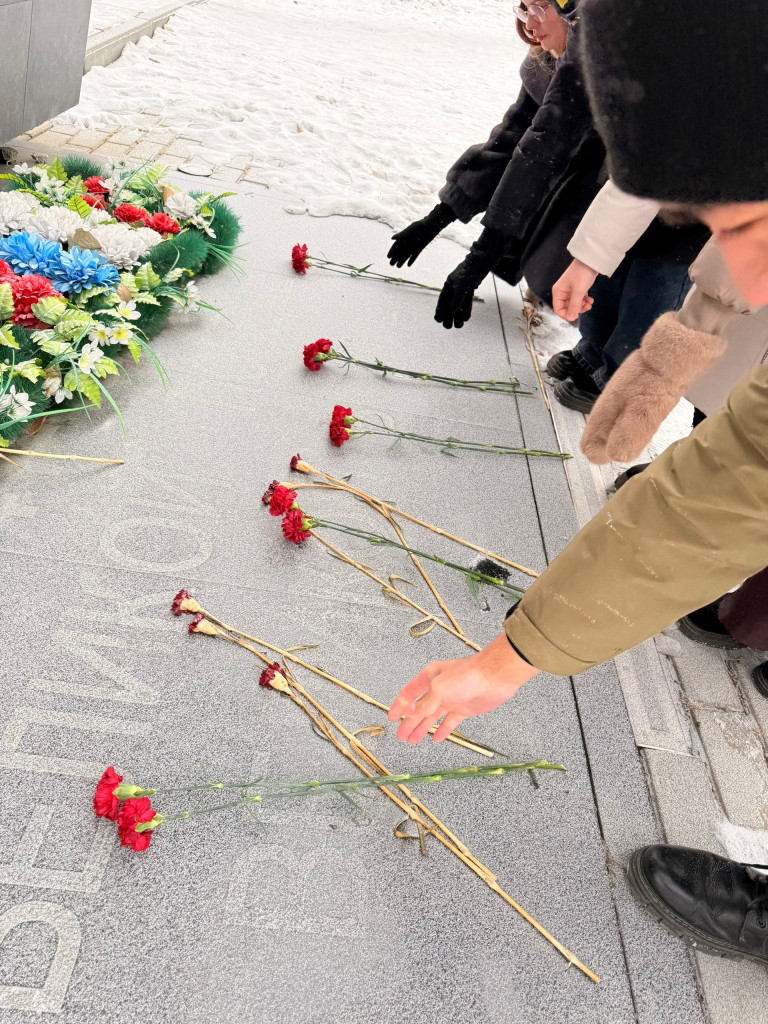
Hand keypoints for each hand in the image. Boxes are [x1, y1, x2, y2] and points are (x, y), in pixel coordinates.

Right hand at [388, 203, 455, 267]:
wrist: (431, 226)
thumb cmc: (420, 226)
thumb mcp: (410, 229)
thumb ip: (402, 234)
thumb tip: (392, 238)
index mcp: (404, 237)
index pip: (396, 245)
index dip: (392, 251)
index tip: (388, 257)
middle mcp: (408, 242)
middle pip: (400, 252)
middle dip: (395, 258)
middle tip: (391, 264)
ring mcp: (413, 246)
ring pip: (406, 255)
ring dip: (402, 261)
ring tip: (397, 267)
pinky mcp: (419, 249)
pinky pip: (414, 256)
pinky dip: (412, 260)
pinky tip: (408, 265)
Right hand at [388, 633, 539, 744]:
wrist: (494, 677)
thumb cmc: (467, 676)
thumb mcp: (440, 689)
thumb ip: (424, 704)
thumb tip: (410, 715)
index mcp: (429, 678)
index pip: (408, 694)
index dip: (399, 706)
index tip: (391, 718)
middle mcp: (438, 689)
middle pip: (419, 708)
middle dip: (408, 722)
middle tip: (401, 736)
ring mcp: (451, 699)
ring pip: (432, 717)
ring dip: (422, 728)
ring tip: (413, 740)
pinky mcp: (464, 709)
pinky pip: (449, 722)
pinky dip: (442, 730)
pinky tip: (437, 738)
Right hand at [434, 228, 509, 328]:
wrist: (483, 261)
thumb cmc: (470, 270)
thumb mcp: (463, 285)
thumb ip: (458, 298)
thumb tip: (452, 311)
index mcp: (449, 283)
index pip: (442, 299)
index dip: (440, 310)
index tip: (438, 320)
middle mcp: (454, 286)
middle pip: (449, 303)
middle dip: (449, 316)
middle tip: (447, 327)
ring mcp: (463, 287)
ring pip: (459, 303)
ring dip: (458, 315)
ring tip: (458, 326)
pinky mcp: (470, 287)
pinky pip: (467, 301)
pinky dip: (466, 309)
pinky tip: (466, 318)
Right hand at [552, 259, 597, 321]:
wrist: (591, 260)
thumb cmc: (582, 272)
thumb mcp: (578, 292)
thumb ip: (574, 306)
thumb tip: (570, 318)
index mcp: (558, 292)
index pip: (558, 309)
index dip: (566, 314)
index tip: (575, 316)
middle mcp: (562, 292)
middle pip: (567, 307)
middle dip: (577, 309)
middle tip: (585, 307)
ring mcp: (570, 290)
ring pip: (574, 304)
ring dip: (582, 306)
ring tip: (589, 303)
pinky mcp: (577, 288)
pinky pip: (579, 299)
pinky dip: (584, 301)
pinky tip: (590, 299)